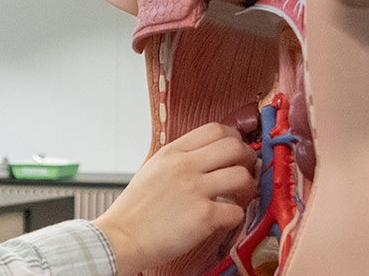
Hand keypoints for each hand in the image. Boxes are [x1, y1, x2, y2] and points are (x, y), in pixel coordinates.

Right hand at [93, 123, 256, 274]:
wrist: (121, 238)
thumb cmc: (135, 210)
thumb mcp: (152, 170)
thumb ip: (178, 161)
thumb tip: (206, 158)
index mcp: (171, 153)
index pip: (214, 130)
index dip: (233, 138)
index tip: (235, 152)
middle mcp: (183, 167)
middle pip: (234, 147)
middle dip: (248, 159)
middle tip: (245, 172)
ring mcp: (194, 190)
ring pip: (242, 176)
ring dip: (248, 187)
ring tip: (240, 197)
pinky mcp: (203, 216)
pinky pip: (237, 211)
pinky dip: (236, 216)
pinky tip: (225, 219)